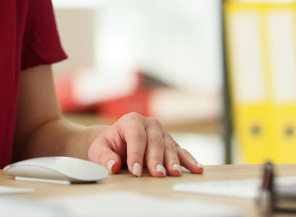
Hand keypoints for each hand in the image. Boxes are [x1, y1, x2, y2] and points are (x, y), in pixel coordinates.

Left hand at [87, 112, 203, 176]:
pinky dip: (189, 160)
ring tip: (175, 173)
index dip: (136, 154)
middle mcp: (149, 124)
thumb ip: (103, 156)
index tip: (135, 171)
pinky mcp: (171, 144)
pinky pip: (181, 152)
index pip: (136, 137)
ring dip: (173, 160)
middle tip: (157, 174)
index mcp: (131, 121)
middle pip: (155, 141)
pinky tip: (196, 169)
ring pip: (169, 146)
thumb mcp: (99, 149)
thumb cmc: (109, 146)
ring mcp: (162, 133)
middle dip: (156, 158)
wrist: (117, 143)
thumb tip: (113, 165)